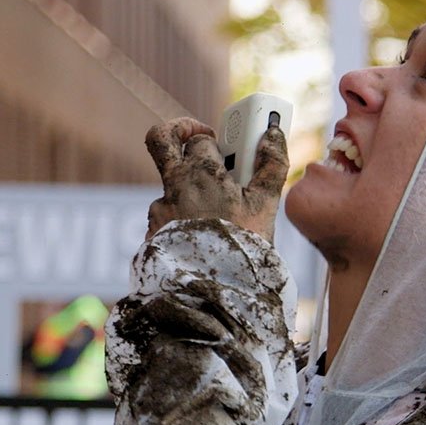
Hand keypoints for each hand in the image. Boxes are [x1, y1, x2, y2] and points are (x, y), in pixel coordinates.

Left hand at [143, 117, 287, 241]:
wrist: (213, 294)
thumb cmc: (242, 248)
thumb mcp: (265, 205)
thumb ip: (272, 165)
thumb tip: (273, 133)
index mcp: (200, 173)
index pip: (200, 138)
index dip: (215, 140)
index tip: (227, 149)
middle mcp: (173, 187)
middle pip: (159, 139)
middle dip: (177, 130)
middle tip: (198, 137)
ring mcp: (158, 213)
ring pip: (169, 190)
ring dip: (188, 195)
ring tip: (215, 220)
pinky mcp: (152, 236)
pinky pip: (165, 220)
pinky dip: (180, 224)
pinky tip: (201, 242)